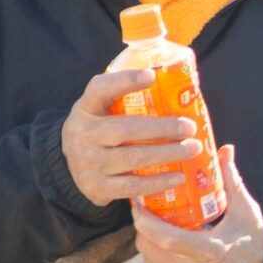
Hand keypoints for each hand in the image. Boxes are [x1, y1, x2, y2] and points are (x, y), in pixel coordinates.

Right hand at [61, 68, 203, 208]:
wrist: (69, 167)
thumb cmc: (100, 131)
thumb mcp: (102, 110)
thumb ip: (128, 99)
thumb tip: (180, 91)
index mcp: (86, 108)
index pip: (100, 89)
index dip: (124, 81)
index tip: (151, 75)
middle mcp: (83, 134)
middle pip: (124, 129)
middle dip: (161, 128)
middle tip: (190, 127)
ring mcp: (88, 163)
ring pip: (132, 158)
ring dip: (167, 153)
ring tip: (193, 149)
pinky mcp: (96, 187)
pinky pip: (132, 186)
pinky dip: (158, 182)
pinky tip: (179, 176)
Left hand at [132, 147, 262, 262]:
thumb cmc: (252, 249)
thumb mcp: (246, 214)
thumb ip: (231, 183)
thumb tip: (224, 150)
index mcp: (208, 252)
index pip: (162, 236)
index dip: (144, 220)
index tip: (139, 205)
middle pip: (149, 248)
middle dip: (147, 231)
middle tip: (154, 219)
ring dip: (152, 251)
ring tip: (168, 242)